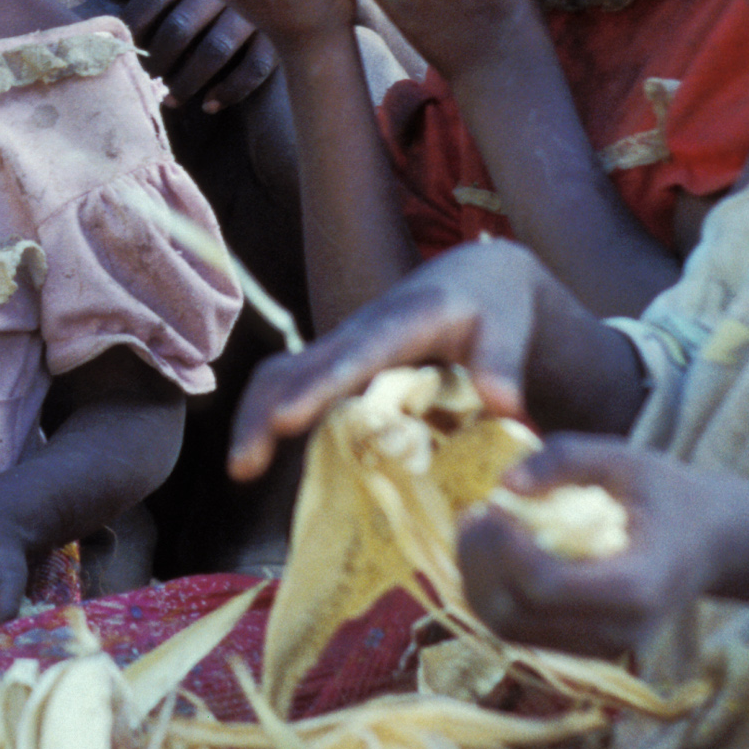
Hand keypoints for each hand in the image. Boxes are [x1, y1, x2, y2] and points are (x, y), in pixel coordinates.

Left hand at [112, 0, 278, 118]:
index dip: (133, 24)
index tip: (123, 47)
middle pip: (179, 27)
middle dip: (157, 59)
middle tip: (146, 76)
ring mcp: (254, 12)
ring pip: (213, 52)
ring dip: (186, 82)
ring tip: (169, 97)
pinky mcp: (277, 36)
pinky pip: (253, 69)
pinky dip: (229, 91)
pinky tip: (209, 105)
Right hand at [226, 239, 545, 479]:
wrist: (472, 278)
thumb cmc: (493, 307)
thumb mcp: (507, 327)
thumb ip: (501, 362)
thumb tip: (503, 404)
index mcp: (401, 322)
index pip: (355, 357)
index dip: (319, 387)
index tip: (286, 419)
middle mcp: (358, 331)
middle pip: (298, 366)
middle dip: (265, 410)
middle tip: (243, 464)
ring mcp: (340, 346)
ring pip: (281, 373)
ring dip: (254, 416)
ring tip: (241, 470)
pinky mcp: (334, 362)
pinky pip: (287, 382)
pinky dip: (264, 414)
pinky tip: (255, 458)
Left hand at [455, 439, 738, 658]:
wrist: (716, 543)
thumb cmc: (670, 493)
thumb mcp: (626, 458)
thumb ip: (566, 458)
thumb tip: (505, 483)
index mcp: (636, 588)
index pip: (543, 586)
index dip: (502, 548)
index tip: (491, 504)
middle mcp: (618, 631)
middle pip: (514, 616)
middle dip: (479, 565)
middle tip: (474, 513)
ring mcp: (602, 646)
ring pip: (508, 629)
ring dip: (478, 580)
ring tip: (477, 527)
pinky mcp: (587, 646)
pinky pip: (521, 629)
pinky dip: (493, 592)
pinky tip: (493, 550)